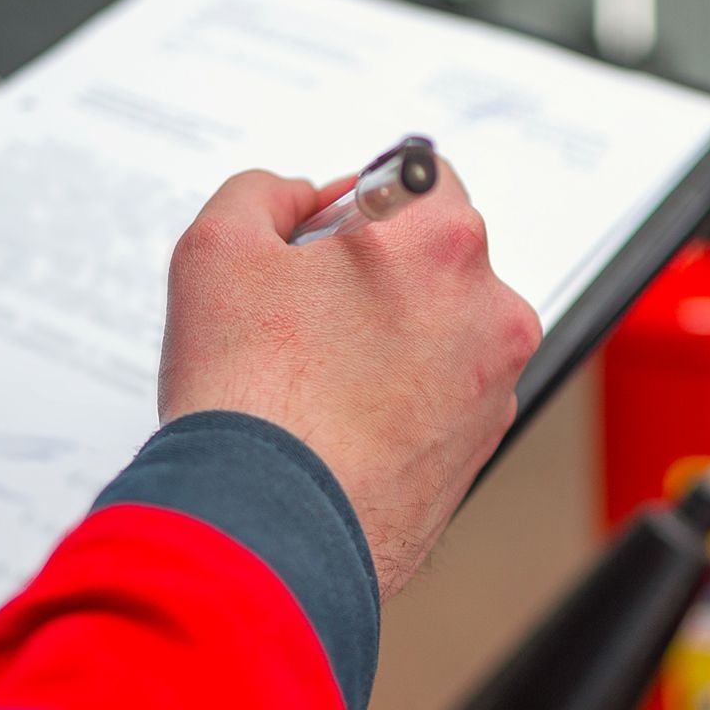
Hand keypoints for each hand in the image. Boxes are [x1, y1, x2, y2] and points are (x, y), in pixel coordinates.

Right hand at [158, 164, 541, 599]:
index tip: (325, 235)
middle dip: (378, 272)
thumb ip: (263, 193)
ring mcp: (493, 387)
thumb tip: (297, 199)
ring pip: (442, 331)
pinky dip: (401, 399)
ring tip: (315, 379)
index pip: (422, 176)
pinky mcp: (480, 450)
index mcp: (443, 242)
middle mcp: (490, 311)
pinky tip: (338, 423)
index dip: (362, 199)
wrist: (269, 532)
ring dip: (391, 337)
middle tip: (305, 313)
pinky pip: (443, 397)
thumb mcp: (217, 247)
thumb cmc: (250, 398)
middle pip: (437, 258)